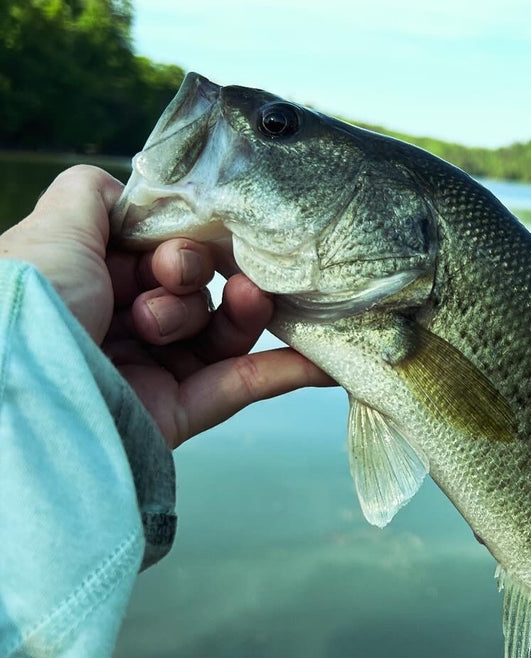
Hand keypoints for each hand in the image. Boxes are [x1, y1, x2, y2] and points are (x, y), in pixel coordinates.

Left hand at [0, 165, 334, 446]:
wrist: (25, 394)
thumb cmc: (34, 305)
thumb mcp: (52, 231)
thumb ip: (91, 196)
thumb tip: (131, 189)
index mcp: (86, 284)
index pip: (154, 253)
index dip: (174, 243)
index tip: (172, 244)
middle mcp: (116, 327)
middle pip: (191, 291)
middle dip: (194, 275)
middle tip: (177, 277)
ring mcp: (147, 373)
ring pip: (219, 334)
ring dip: (242, 312)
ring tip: (251, 296)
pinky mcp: (175, 416)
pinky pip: (240, 388)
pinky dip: (284, 372)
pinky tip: (321, 358)